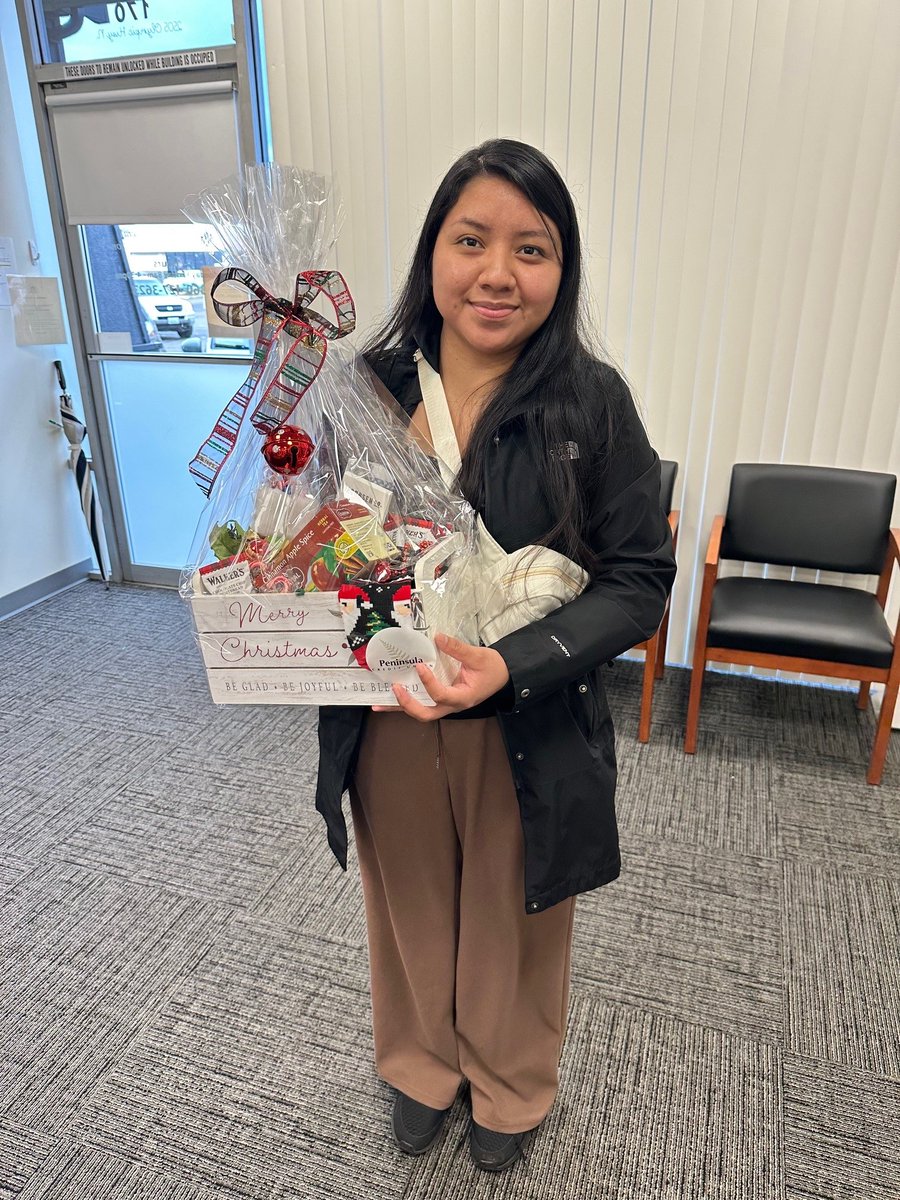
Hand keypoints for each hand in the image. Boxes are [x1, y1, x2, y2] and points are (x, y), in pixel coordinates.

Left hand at [371, 632, 510, 720]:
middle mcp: (452, 706)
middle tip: (395, 689)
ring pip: (421, 712)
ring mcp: (445, 705)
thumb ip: (458, 648)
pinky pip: (422, 703)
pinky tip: (389, 698)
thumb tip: (437, 637)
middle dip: (408, 705)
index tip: (419, 666)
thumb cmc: (493, 668)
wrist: (502, 677)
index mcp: (463, 697)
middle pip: (426, 714)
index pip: (441, 694)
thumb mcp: (479, 656)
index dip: (428, 682)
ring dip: (400, 708)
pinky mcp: (441, 699)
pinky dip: (405, 702)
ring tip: (378, 704)